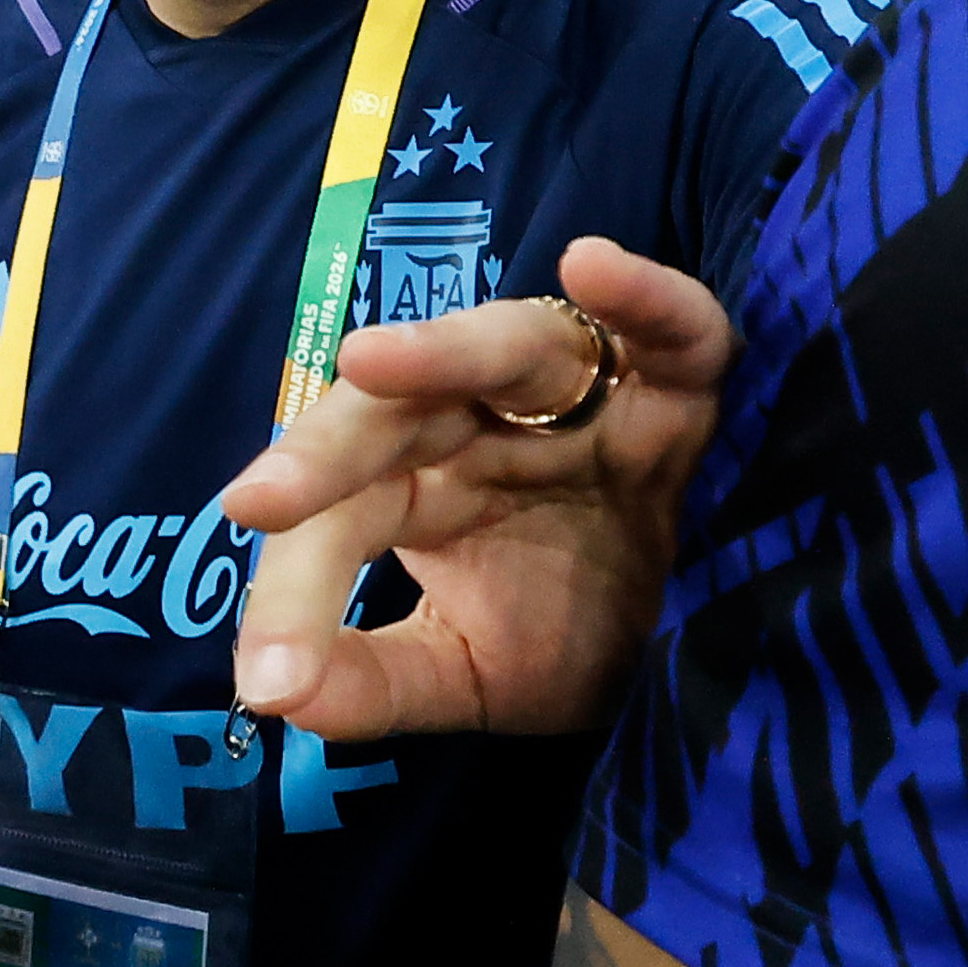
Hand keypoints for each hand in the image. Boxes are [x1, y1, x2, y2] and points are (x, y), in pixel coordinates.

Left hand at [220, 237, 736, 741]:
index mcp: (420, 488)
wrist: (709, 645)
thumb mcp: (470, 673)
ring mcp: (587, 398)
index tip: (263, 677)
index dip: (295, 589)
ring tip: (369, 359)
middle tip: (258, 500)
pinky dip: (641, 294)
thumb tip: (277, 701)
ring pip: (508, 350)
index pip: (340, 517)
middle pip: (393, 416)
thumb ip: (377, 684)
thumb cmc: (580, 634)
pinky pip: (674, 329)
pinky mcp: (684, 389)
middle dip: (323, 453)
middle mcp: (487, 427)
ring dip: (440, 349)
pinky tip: (591, 265)